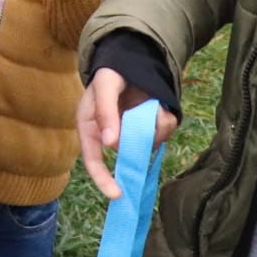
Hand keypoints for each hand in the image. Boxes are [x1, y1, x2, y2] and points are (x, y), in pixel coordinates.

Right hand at [77, 67, 179, 197]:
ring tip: (151, 104)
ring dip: (155, 126)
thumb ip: (105, 111)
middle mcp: (113, 137)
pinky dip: (165, 121)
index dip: (103, 179)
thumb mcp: (105, 85)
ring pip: (149, 144)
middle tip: (148, 115)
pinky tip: (158, 107)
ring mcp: (134, 134)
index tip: (117, 194)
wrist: (131, 62)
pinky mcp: (152, 130)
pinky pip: (164, 134)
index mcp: (92, 129)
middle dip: (141, 140)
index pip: (93, 160)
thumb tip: (110, 144)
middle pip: (128, 153)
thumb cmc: (110, 74)